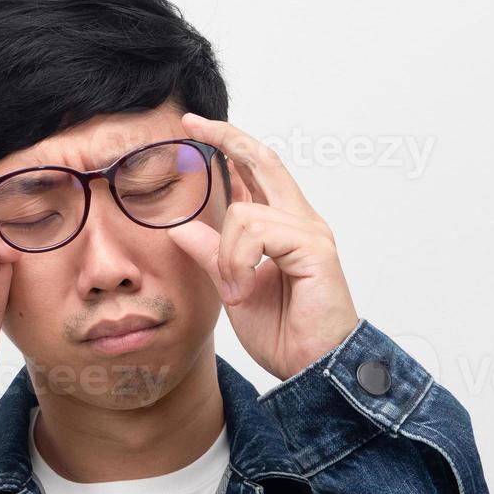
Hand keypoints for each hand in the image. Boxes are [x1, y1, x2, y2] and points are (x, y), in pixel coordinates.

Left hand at [166, 113, 358, 380]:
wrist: (311, 367)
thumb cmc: (285, 333)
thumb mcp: (232, 287)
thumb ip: (210, 253)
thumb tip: (178, 226)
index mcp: (282, 228)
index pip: (255, 172)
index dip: (227, 145)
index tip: (194, 128)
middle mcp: (300, 222)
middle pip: (264, 159)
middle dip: (227, 138)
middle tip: (193, 126)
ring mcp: (310, 232)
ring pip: (243, 212)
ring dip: (226, 255)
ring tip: (236, 290)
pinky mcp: (314, 248)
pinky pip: (257, 234)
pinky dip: (239, 263)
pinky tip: (246, 289)